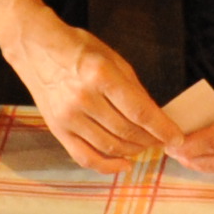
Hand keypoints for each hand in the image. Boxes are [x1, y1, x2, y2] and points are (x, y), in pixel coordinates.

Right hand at [9, 21, 172, 169]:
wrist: (35, 47)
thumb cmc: (77, 48)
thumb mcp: (112, 58)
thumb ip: (134, 89)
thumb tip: (156, 116)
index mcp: (100, 75)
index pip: (139, 111)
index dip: (162, 128)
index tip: (177, 138)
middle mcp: (83, 98)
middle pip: (126, 131)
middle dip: (151, 139)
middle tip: (162, 140)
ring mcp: (68, 117)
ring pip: (110, 146)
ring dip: (133, 151)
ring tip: (145, 146)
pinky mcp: (57, 129)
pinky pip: (85, 157)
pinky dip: (107, 166)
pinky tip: (124, 165)